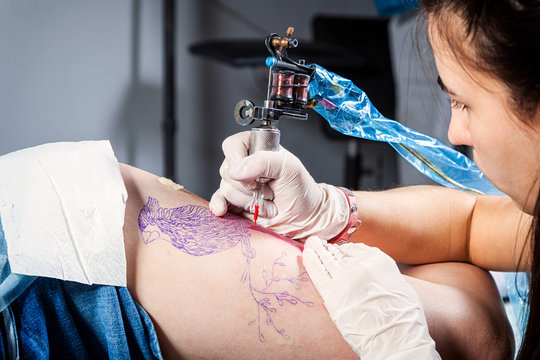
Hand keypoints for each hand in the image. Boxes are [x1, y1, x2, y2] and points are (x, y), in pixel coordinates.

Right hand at [209, 131, 348, 239]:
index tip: (256, 175)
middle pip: (227, 170)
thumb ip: (263, 161)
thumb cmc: (300, 190)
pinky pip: (218, 202)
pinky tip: (222, 210)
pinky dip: (219, 205)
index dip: (238, 160)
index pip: (232, 146)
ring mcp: (237, 185)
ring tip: (266, 201)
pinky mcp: (234, 203)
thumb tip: (235, 170)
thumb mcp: (289, 168)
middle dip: (249, 185)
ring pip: (225, 188)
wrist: (304, 218)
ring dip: (248, 200)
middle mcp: (243, 165)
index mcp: (255, 148)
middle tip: (269, 189)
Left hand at [302, 237, 440, 359]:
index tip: (339, 250)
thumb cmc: (403, 318)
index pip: (356, 249)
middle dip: (329, 249)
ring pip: (327, 261)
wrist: (394, 338)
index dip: (345, 250)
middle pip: (339, 254)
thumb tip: (375, 276)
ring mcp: (344, 278)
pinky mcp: (331, 293)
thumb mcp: (401, 287)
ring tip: (311, 243)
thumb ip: (384, 276)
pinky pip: (317, 273)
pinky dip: (310, 262)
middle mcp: (360, 265)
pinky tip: (306, 253)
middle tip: (320, 243)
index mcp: (379, 261)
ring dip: (318, 251)